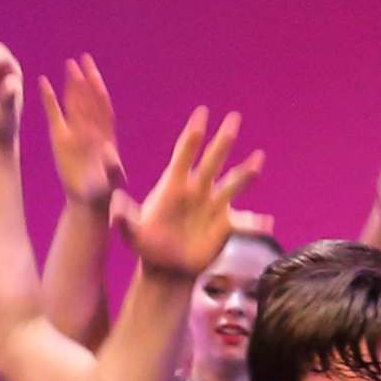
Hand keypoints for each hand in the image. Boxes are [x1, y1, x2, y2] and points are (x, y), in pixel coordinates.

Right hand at [45, 55, 123, 209]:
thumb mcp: (109, 184)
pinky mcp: (60, 138)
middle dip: (86, 80)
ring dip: (72, 84)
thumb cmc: (101, 194)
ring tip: (69, 64)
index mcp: (105, 137)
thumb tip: (112, 154)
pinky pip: (54, 114)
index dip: (99, 91)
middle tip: (82, 59)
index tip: (94, 74)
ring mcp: (75, 132)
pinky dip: (49, 99)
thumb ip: (113, 170)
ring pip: (74, 103)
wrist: (88, 200)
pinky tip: (42, 81)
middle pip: (89, 100)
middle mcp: (91, 130)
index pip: (102, 108)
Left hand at [118, 107, 256, 282]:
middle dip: (223, 140)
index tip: (202, 114)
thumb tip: (114, 209)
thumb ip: (125, 219)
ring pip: (233, 184)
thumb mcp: (132, 233)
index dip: (193, 135)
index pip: (184, 154)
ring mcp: (214, 206)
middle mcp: (197, 190)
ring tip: (258, 159)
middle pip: (213, 160)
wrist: (166, 267)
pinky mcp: (226, 225)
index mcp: (174, 185)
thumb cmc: (147, 245)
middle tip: (234, 118)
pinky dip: (255, 223)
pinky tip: (266, 224)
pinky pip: (244, 222)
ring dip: (245, 173)